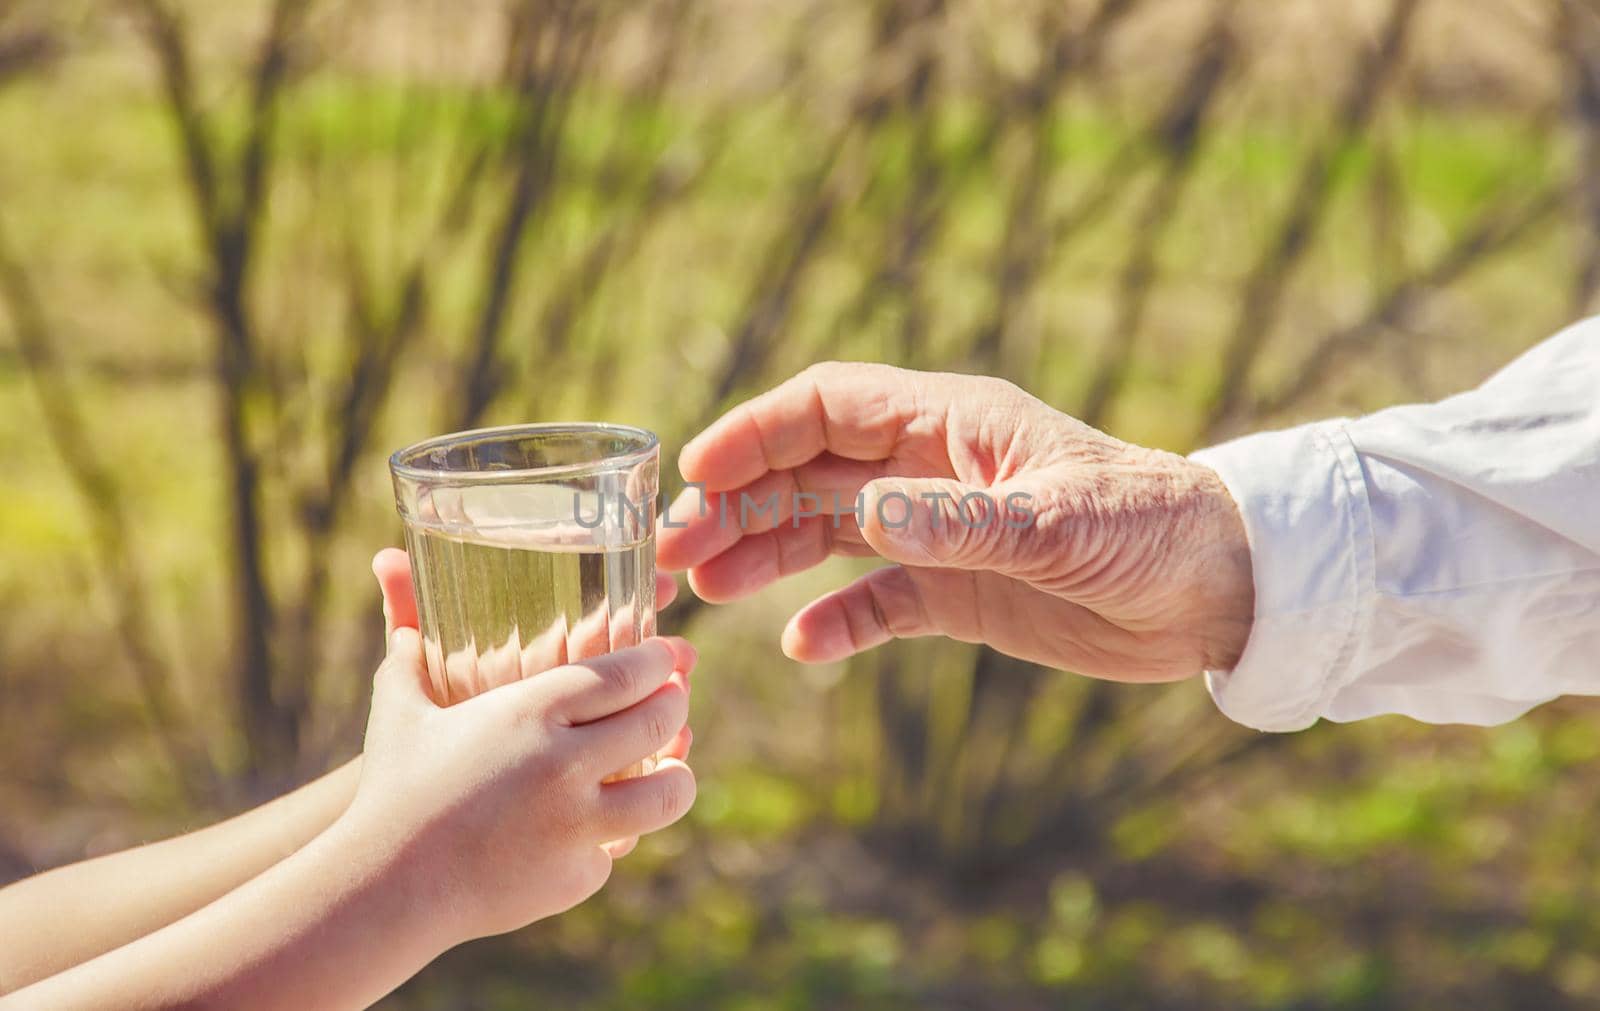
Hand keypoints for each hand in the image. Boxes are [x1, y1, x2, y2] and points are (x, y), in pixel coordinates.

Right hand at [344, 629, 696, 942]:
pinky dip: (609, 837)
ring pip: (668, 794)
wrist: (387, 886)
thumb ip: (409, 658)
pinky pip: (616, 848)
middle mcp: (565, 763)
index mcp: (531, 711)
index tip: (668, 656)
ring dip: (679, 776)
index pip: (627, 674)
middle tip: (675, 700)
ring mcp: (577, 824)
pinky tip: (601, 828)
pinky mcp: (578, 875)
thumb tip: (402, 613)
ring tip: (675, 770)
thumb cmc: (393, 789)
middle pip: (659, 722)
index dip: (658, 661)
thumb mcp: (400, 710)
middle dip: (676, 705)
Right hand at [657, 362, 1253, 681]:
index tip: (695, 473)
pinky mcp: (954, 589)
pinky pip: (873, 600)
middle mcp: (929, 469)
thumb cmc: (1149, 530)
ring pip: (823, 531)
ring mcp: (936, 529)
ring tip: (705, 591)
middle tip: (675, 551)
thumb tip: (867, 517)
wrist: (1216, 590)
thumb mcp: (1058, 525)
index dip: (754, 433)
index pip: (825, 407)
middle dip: (736, 502)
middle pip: (805, 471)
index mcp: (949, 423)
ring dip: (763, 555)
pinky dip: (832, 619)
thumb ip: (962, 523)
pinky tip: (802, 645)